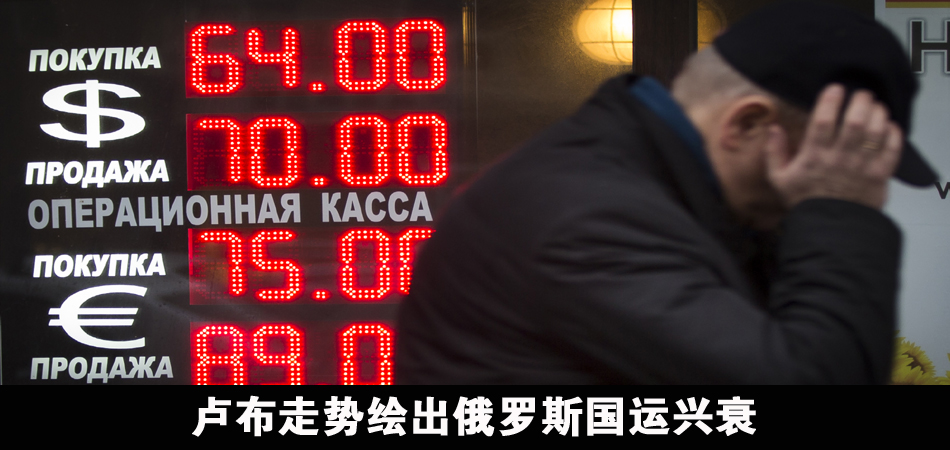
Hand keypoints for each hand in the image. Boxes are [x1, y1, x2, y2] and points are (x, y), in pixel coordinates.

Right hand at [765, 84, 902, 209]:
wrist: (829, 228)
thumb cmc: (805, 201)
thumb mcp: (779, 179)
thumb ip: (774, 153)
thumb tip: (774, 129)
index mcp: (814, 156)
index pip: (823, 122)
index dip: (830, 101)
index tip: (835, 89)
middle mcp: (839, 158)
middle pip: (855, 121)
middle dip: (860, 102)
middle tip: (861, 94)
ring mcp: (862, 166)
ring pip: (875, 132)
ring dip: (878, 114)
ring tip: (876, 107)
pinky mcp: (880, 175)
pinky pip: (892, 149)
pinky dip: (893, 134)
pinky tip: (888, 126)